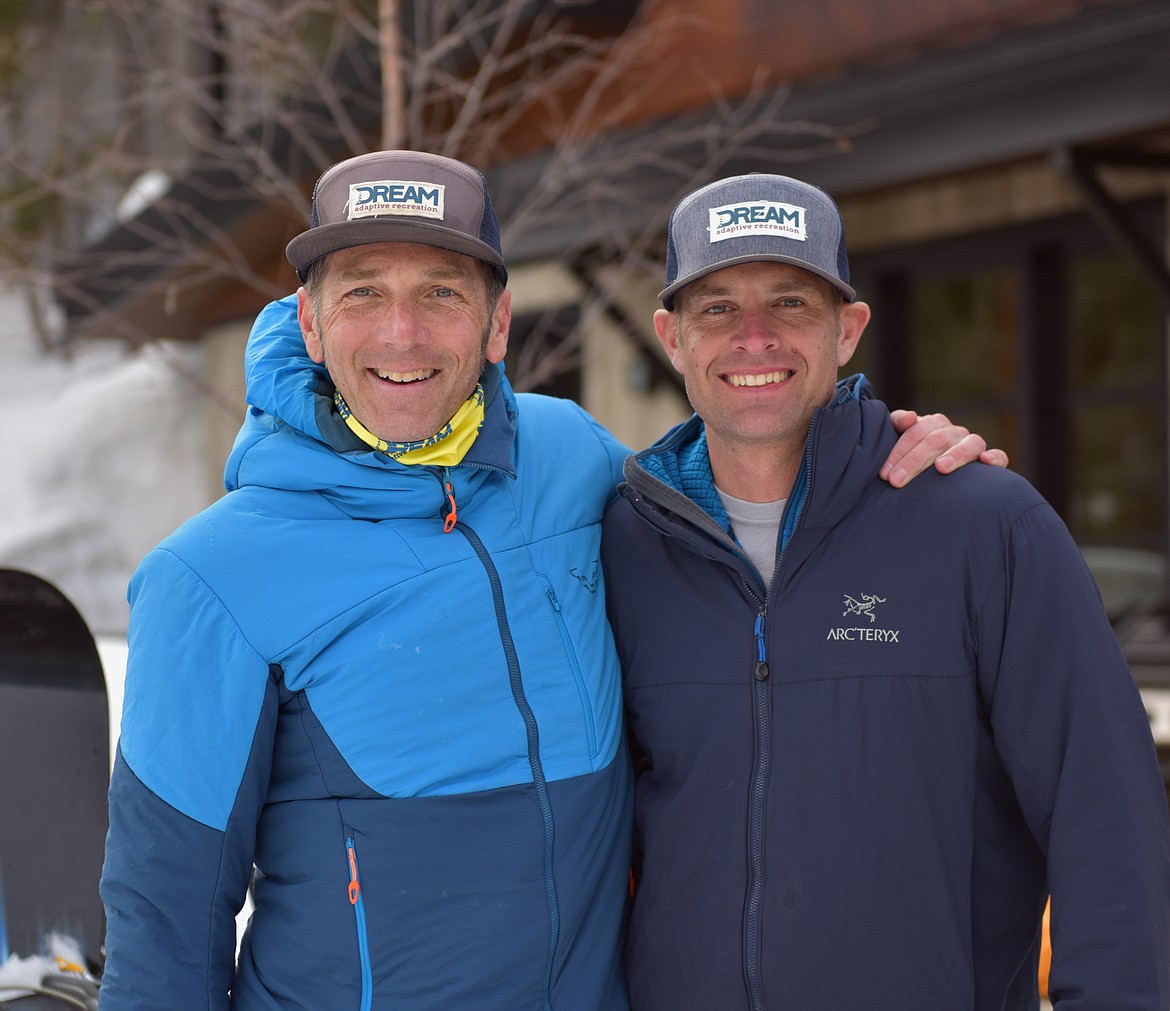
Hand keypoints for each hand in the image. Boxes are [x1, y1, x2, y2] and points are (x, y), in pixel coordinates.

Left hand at [880, 410, 1008, 487]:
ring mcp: (973, 444)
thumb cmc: (912, 453)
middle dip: (915, 461)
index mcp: (933, 424)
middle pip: (936, 440)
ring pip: (970, 444)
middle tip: (897, 481)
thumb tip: (911, 417)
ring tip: (941, 468)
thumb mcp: (899, 437)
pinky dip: (995, 457)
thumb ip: (898, 423)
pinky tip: (986, 461)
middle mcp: (954, 432)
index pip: (916, 432)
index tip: (885, 474)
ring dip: (956, 454)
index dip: (899, 452)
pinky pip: (999, 456)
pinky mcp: (990, 459)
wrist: (932, 469)